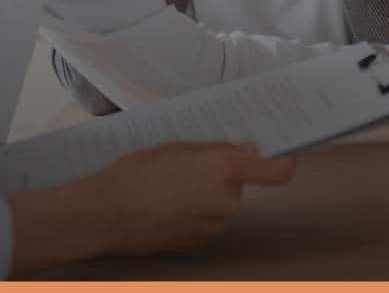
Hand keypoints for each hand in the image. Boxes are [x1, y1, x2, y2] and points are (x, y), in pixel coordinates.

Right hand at [83, 142, 295, 255]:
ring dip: (206, 195)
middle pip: (241, 185)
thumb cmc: (139, 172)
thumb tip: (251, 150)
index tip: (282, 155)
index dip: (284, 162)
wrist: (104, 214)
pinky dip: (193, 213)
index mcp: (226, 169)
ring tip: (170, 186)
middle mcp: (227, 200)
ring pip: (222, 203)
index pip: (277, 171)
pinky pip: (206, 221)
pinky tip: (166, 205)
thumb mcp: (179, 147)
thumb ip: (220, 150)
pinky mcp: (198, 241)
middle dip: (224, 176)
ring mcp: (213, 225)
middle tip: (191, 166)